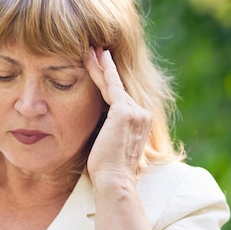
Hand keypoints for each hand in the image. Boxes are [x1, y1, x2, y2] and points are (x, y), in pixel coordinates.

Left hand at [84, 47, 151, 187]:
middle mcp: (141, 114)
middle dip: (105, 68)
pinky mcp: (124, 112)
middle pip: (118, 86)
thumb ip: (107, 129)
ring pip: (113, 83)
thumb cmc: (107, 170)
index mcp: (139, 122)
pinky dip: (101, 71)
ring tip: (89, 50)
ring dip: (100, 65)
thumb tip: (96, 124)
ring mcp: (135, 112)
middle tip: (95, 49)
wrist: (114, 181)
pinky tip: (92, 58)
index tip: (99, 67)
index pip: (120, 97)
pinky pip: (110, 86)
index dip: (109, 81)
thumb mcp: (108, 144)